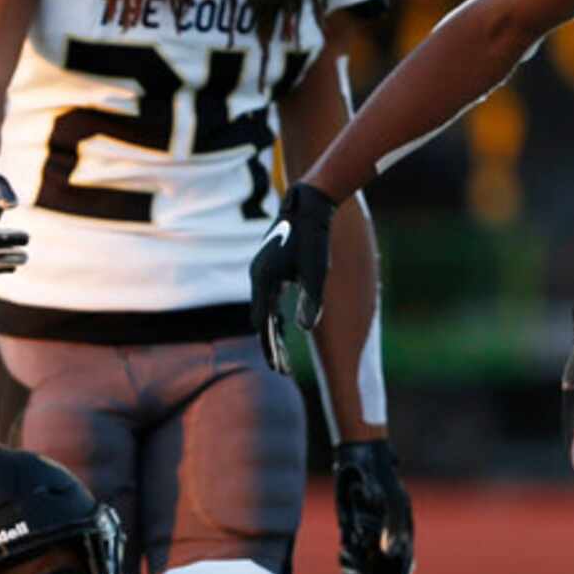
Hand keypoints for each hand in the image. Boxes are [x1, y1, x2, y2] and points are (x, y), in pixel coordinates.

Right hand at [249, 182, 336, 373]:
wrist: (308, 204)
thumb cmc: (314, 238)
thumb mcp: (316, 272)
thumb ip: (311, 301)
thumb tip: (304, 329)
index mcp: (264, 280)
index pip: (262, 323)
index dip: (270, 347)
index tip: (279, 367)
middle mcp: (258, 277)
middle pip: (260, 319)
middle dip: (270, 345)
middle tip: (281, 368)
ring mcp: (262, 271)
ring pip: (263, 309)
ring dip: (272, 331)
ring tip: (283, 353)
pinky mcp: (269, 266)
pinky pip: (268, 297)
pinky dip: (274, 314)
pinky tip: (284, 324)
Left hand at [333, 439, 416, 573]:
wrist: (360, 460)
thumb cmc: (381, 480)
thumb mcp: (392, 502)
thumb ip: (394, 528)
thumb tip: (391, 553)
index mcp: (404, 535)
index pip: (403, 568)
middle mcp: (388, 538)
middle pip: (383, 572)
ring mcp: (369, 535)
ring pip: (366, 565)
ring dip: (358, 572)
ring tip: (351, 566)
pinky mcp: (352, 530)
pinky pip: (351, 554)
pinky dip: (347, 560)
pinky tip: (343, 555)